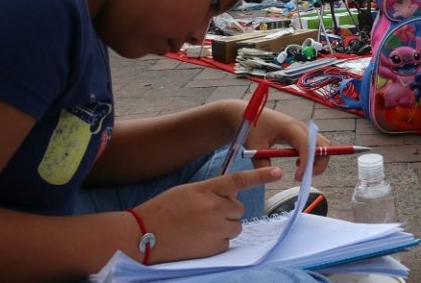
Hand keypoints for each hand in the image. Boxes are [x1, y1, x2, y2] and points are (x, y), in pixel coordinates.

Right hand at [135, 166, 283, 263]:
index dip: (260, 176)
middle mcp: (214, 207)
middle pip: (239, 207)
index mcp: (207, 189)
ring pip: (236, 225)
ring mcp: (215, 228)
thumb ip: (211, 191)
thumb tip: (231, 195)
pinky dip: (218, 241)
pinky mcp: (214, 248)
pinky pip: (228, 242)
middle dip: (228, 211)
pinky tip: (199, 239)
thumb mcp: (188, 191)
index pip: (239, 180)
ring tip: (201, 227)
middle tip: (205, 214)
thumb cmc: (164, 210)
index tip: (277, 173)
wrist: (142, 235)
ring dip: (225, 226)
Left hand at [246, 108, 330, 180]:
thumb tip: (277, 176)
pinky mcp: (300, 133)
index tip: (298, 177)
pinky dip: (313, 156)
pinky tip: (297, 162)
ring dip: (317, 160)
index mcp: (289, 127)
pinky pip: (315, 145)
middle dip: (319, 163)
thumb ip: (263, 165)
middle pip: (322, 145)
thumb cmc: (250, 128)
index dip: (307, 162)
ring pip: (322, 145)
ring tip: (300, 170)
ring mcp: (302, 129)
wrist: (247, 113)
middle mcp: (300, 127)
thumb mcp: (254, 147)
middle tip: (304, 176)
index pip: (307, 145)